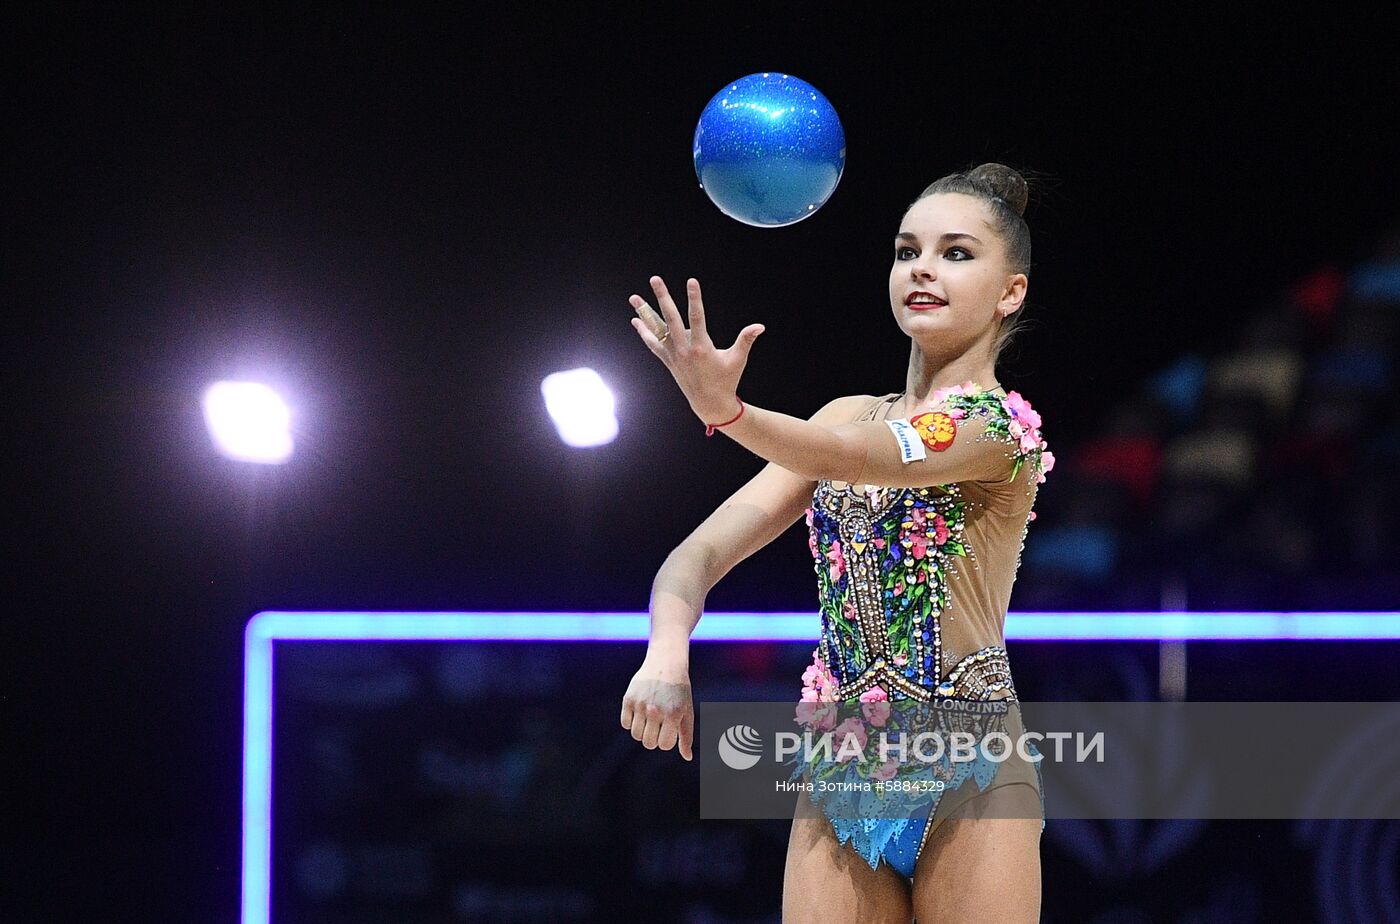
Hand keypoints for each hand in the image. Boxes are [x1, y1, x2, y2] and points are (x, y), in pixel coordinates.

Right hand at [620, 653, 694, 760]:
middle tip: (658, 726)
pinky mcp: (628, 699)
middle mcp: (655, 710)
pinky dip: (631, 722)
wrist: (665, 663)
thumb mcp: (687, 711)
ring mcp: (640, 704)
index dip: (666, 741)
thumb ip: (687, 736)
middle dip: (653, 739)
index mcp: (673, 714)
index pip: (664, 745)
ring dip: (642, 731)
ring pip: (635, 735)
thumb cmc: (679, 691)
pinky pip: (625, 724)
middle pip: (648, 743)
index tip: (669, 730)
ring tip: (649, 719)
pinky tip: (640, 712)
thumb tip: (687, 758)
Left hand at [628, 275, 764, 424]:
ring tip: (634, 297)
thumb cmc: (727, 380)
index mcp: (702, 347)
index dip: (694, 298)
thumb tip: (760, 326)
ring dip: (644, 313)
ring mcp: (674, 355)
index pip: (697, 317)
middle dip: (662, 297)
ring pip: (657, 330)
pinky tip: (636, 320)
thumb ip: (746, 340)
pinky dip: (644, 332)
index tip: (692, 281)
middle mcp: (684, 350)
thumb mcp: (738, 359)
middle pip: (671, 318)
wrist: (710, 404)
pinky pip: (653, 344)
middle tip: (655, 279)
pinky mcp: (669, 361)